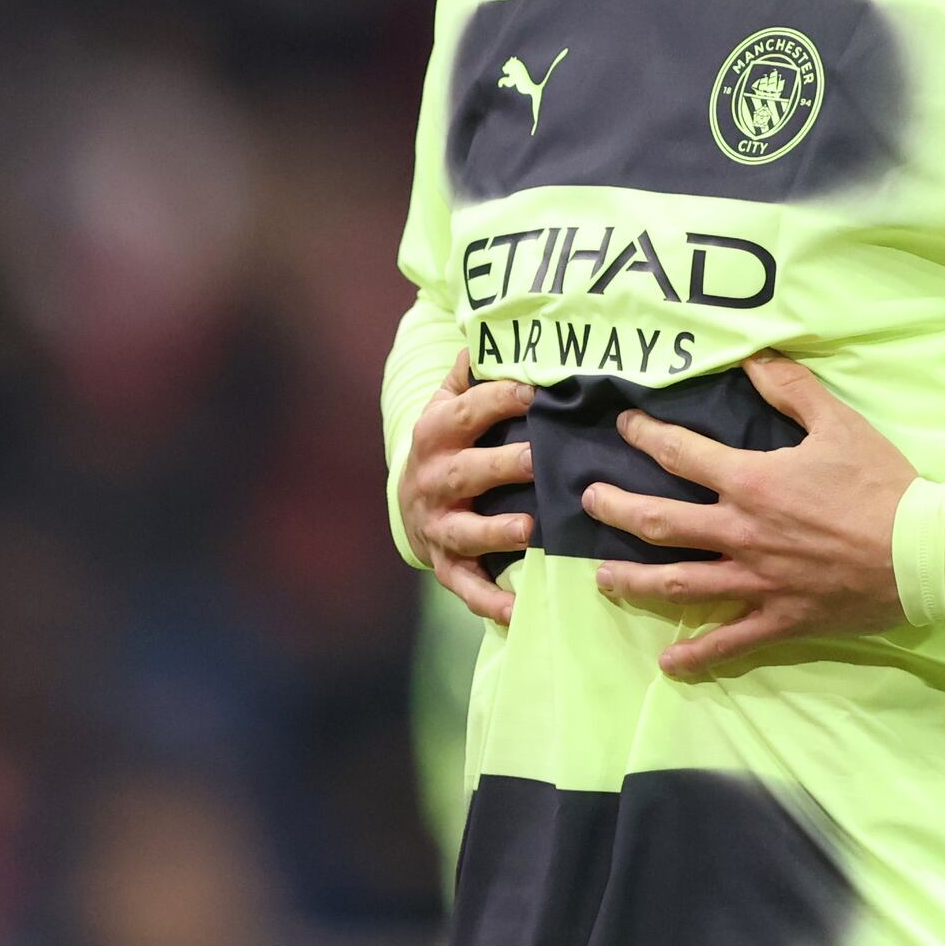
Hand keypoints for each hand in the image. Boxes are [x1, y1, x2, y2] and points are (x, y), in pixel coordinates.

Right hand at [395, 359, 537, 625]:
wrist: (407, 501)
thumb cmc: (446, 445)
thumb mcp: (447, 406)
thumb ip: (468, 376)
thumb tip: (483, 335)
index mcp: (435, 434)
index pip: (469, 412)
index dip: (501, 400)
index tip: (537, 392)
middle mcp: (433, 480)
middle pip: (466, 472)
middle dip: (501, 466)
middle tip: (538, 461)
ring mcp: (439, 526)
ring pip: (465, 532)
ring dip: (496, 533)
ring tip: (529, 530)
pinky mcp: (446, 564)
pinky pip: (468, 586)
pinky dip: (492, 601)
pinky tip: (520, 610)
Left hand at [584, 354, 914, 675]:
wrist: (926, 553)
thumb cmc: (884, 485)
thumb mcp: (839, 423)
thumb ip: (790, 388)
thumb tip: (752, 356)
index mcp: (753, 482)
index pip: (679, 454)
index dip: (645, 435)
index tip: (625, 427)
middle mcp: (741, 533)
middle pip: (657, 521)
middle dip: (613, 509)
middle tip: (588, 502)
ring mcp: (756, 582)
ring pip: (677, 584)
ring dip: (632, 580)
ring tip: (601, 577)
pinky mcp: (779, 619)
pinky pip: (728, 642)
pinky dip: (696, 654)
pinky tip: (667, 661)